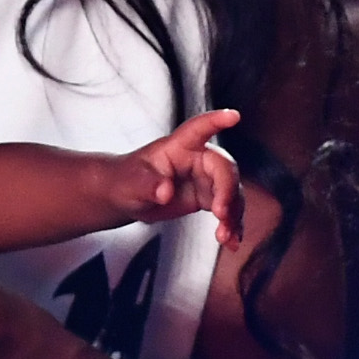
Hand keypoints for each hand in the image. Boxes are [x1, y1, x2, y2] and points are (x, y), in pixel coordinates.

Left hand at [119, 110, 244, 241]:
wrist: (127, 197)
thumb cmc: (125, 180)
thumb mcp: (130, 183)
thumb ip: (147, 185)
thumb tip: (166, 191)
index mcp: (179, 146)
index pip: (198, 129)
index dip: (216, 120)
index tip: (233, 116)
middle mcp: (198, 159)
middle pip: (224, 169)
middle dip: (228, 191)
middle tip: (222, 215)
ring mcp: (206, 179)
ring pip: (232, 193)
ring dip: (233, 215)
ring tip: (225, 237)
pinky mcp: (209, 198)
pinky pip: (228, 210)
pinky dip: (232, 226)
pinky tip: (232, 242)